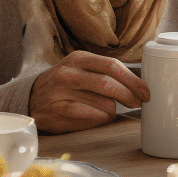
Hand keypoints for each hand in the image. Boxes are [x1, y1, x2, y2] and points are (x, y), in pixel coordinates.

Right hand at [29, 51, 147, 133]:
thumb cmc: (66, 84)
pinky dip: (99, 118)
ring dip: (112, 110)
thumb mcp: (81, 69)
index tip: (145, 92)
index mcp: (79, 58)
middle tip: (137, 103)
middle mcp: (69, 72)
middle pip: (108, 84)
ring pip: (101, 102)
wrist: (32, 97)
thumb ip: (105, 73)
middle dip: (128, 95)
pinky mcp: (56, 109)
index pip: (112, 65)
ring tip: (110, 110)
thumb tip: (138, 85)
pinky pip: (88, 115)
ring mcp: (61, 91)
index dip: (133, 80)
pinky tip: (99, 117)